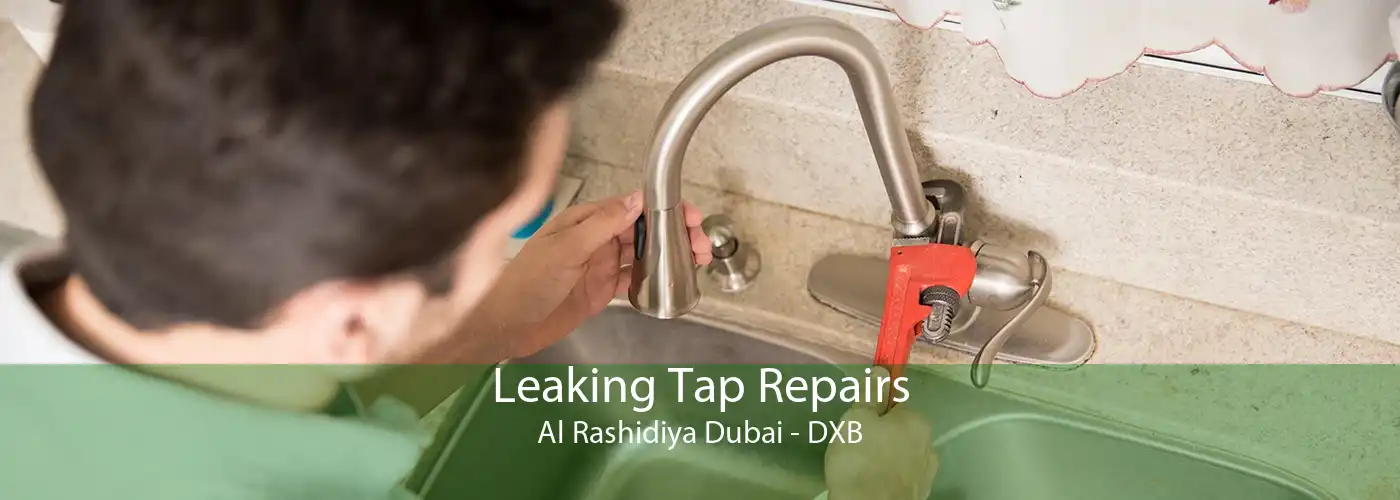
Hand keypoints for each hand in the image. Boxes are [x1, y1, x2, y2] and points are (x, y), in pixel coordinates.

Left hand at [470, 191, 710, 359]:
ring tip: (695, 260)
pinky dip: (652, 279)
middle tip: (699, 243)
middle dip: (674, 233)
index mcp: (584, 221)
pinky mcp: (600, 290)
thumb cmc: (523, 283)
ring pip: (643, 255)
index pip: (631, 207)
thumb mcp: (565, 248)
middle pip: (643, 230)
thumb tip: (635, 201)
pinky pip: (633, 280)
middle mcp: (593, 240)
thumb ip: (602, 225)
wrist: (504, 325)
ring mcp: (598, 265)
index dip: (662, 209)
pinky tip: (669, 280)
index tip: (687, 214)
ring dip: (669, 255)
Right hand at [823, 367, 937, 499]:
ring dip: (886, 457)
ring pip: (901, 455)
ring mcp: (926, 473)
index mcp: (916, 421)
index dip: (873, 411)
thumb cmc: (861, 459)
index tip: (858, 422)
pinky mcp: (919, 494)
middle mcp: (928, 444)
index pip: (895, 405)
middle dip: (881, 435)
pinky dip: (888, 477)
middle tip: (855, 445)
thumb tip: (883, 371)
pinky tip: (872, 482)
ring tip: (861, 468)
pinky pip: (900, 476)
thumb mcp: (857, 419)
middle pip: (900, 431)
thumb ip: (871, 393)